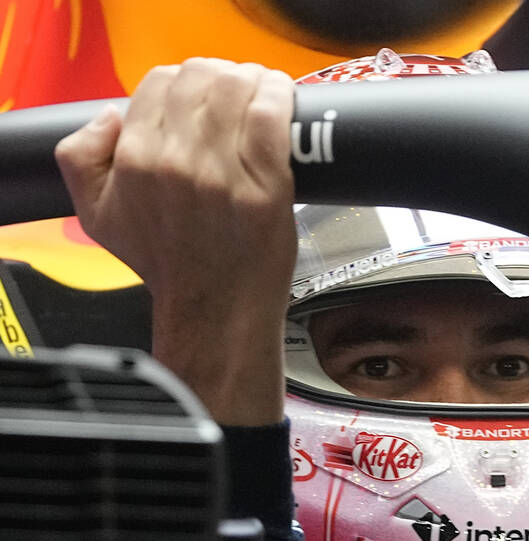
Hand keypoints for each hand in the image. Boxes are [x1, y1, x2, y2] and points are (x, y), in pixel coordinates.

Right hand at [55, 58, 295, 424]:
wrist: (216, 310)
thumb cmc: (170, 264)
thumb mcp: (97, 215)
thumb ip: (80, 158)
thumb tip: (109, 116)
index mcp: (135, 160)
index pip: (158, 82)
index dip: (184, 81)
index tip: (202, 94)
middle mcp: (176, 161)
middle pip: (200, 77)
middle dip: (221, 75)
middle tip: (236, 90)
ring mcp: (224, 173)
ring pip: (237, 88)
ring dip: (253, 79)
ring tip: (262, 90)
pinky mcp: (268, 185)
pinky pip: (271, 116)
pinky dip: (277, 96)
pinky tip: (280, 98)